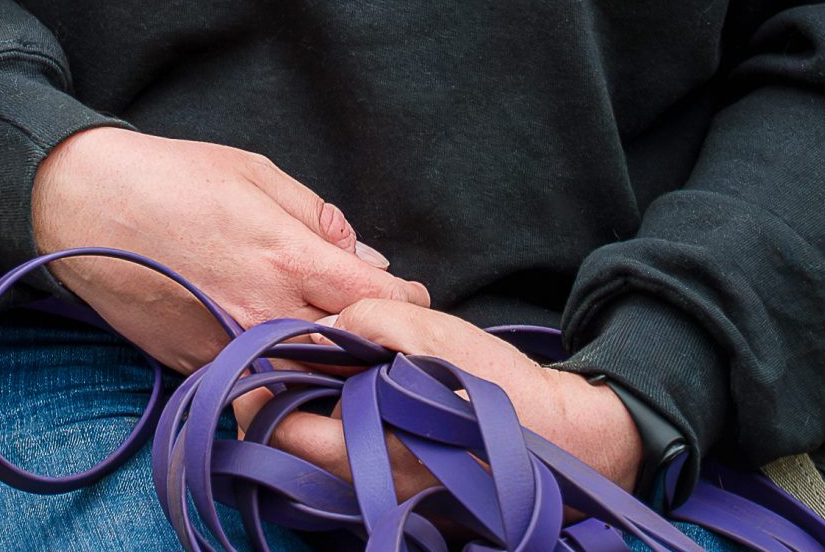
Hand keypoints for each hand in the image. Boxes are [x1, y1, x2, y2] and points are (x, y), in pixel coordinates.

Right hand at [28, 126, 429, 372]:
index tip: (414, 297)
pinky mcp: (197, 367)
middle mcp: (265, 314)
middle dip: (376, 341)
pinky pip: (251, 382)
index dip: (407, 301)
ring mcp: (230, 349)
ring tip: (337, 345)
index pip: (379, 300)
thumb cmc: (170, 177)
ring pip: (303, 377)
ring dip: (327, 364)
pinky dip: (273, 372)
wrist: (84, 207)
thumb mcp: (254, 173)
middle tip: (386, 328)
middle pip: (351, 351)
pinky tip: (276, 350)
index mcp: (289, 258)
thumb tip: (366, 257)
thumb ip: (316, 217)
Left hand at [241, 296, 642, 498]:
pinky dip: (349, 431)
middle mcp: (364, 493)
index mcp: (360, 459)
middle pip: (291, 449)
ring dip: (317, 414)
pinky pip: (356, 467)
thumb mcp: (430, 336)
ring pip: (321, 458)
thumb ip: (366, 323)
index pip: (272, 430)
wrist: (567, 446)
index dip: (257, 388)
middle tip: (295, 356)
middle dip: (284, 400)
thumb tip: (326, 326)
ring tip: (334, 369)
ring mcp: (386, 502)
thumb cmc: (498, 394)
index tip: (259, 354)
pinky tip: (370, 396)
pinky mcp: (408, 498)